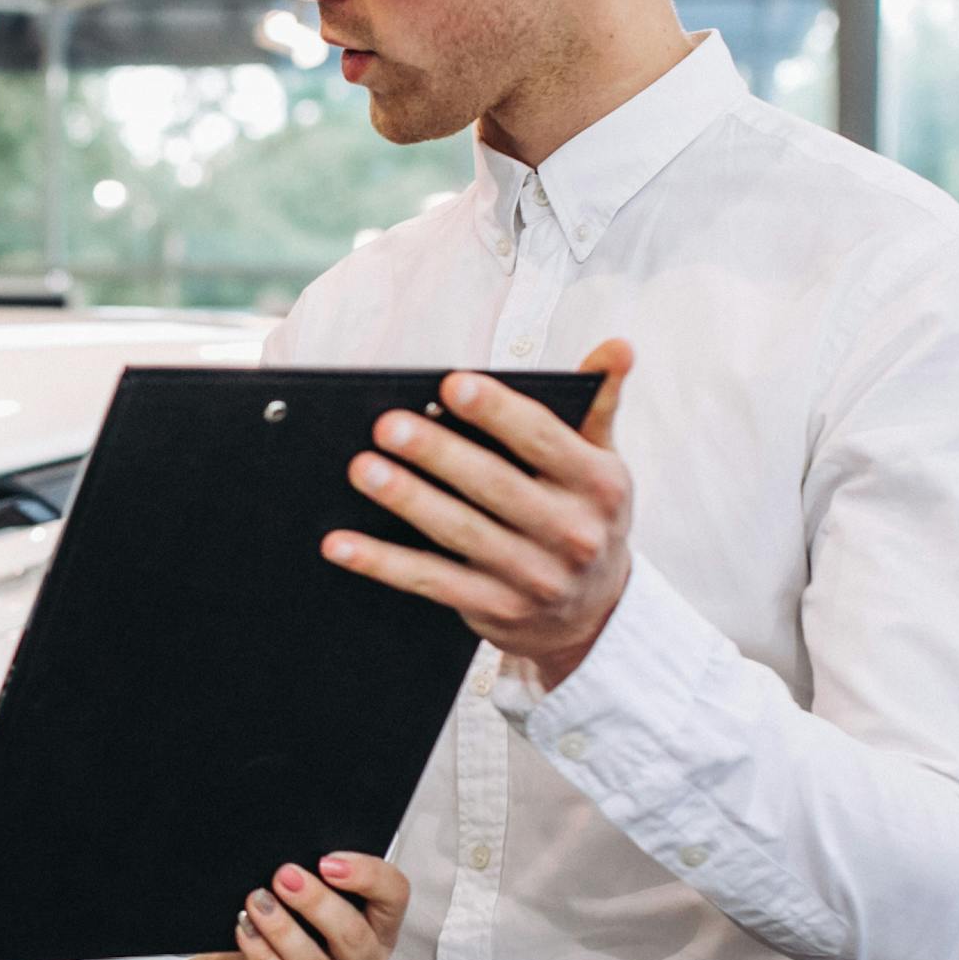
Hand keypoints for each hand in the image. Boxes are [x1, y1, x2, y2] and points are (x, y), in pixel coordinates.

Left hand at [183, 854, 407, 959]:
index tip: (327, 861)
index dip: (368, 876)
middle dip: (317, 903)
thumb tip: (301, 864)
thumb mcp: (292, 910)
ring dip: (283, 929)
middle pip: (357, 937)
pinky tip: (246, 932)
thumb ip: (309, 888)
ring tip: (256, 902)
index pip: (394, 898)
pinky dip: (264, 957)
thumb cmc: (263, 947)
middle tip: (283, 877)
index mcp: (376, 938)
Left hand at [323, 340, 634, 691]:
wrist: (596, 613)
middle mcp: (572, 532)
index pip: (544, 439)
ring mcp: (534, 577)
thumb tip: (618, 346)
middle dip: (439, 454)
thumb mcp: (604, 461)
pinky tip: (340, 545)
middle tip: (387, 425)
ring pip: (460, 534)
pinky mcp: (497, 610)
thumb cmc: (586, 514)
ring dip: (408, 501)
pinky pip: (432, 582)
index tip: (451, 384)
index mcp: (598, 483)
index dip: (498, 412)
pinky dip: (383, 564)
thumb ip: (600, 403)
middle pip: (495, 486)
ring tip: (363, 469)